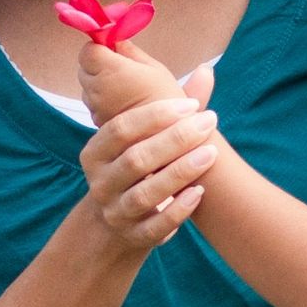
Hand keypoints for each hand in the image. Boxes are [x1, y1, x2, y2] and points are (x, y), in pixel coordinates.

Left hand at [76, 32, 185, 123]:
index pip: (87, 50)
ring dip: (99, 83)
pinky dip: (102, 101)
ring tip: (125, 89)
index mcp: (110, 70)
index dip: (98, 47)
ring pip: (87, 87)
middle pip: (84, 68)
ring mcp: (95, 108)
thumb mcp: (154, 68)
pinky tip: (123, 104)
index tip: (113, 49)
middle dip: (98, 65)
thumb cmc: (167, 99)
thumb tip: (116, 40)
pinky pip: (93, 104)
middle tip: (121, 69)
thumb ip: (129, 50)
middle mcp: (97, 89)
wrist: (170, 137)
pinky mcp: (97, 123)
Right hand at [79, 83, 217, 252]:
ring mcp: (115, 211)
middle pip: (136, 159)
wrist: (115, 225)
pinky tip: (200, 192)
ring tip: (211, 153)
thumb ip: (172, 110)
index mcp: (96, 152)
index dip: (155, 115)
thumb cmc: (136, 170)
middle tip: (208, 122)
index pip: (121, 128)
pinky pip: (156, 225)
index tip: (190, 104)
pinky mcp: (132, 236)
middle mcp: (100, 182)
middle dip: (175, 139)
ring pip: (146, 193)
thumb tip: (206, 71)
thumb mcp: (142, 141)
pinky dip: (179, 210)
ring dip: (180, 172)